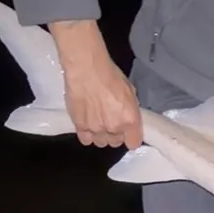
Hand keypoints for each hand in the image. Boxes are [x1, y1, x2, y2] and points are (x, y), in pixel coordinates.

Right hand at [49, 20, 143, 148]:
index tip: (129, 132)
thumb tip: (129, 118)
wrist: (87, 69)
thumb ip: (131, 110)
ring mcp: (96, 129)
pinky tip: (87, 124)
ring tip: (98, 121)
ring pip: (101, 142)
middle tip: (111, 121)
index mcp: (130, 120)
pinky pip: (86, 139)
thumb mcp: (130, 92)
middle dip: (115, 134)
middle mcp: (114, 128)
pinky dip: (87, 134)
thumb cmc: (111, 76)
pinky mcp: (79, 126)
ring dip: (101, 134)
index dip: (131, 137)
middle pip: (116, 143)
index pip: (134, 142)